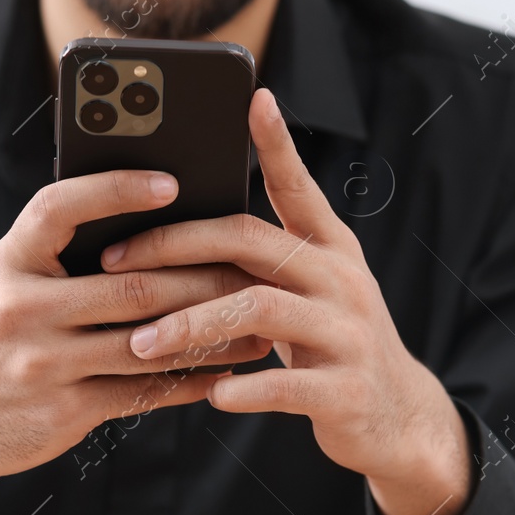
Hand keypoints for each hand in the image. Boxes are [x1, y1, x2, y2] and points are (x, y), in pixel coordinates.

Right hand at [0, 169, 268, 514]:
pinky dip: (189, 380)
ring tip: (257, 325)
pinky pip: (143, 391)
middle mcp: (19, 308)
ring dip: (210, 333)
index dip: (116, 190)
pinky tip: (224, 370)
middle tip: (252, 269)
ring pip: (147, 341)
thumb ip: (57, 254)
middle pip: (131, 284)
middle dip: (202, 278)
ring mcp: (41, 363)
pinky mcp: (64, 410)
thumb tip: (148, 218)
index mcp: (8, 262)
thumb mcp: (5, 282)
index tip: (172, 182)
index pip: (62, 208)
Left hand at [100, 89, 471, 514]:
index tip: (253, 98)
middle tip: (115, 261)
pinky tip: (210, 394)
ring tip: (140, 343)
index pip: (297, 188)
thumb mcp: (314, 290)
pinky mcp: (346, 390)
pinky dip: (242, 388)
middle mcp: (342, 280)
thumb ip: (268, 259)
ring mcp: (348, 333)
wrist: (398, 416)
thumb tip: (186, 227)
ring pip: (259, 311)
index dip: (277, 144)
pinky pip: (284, 384)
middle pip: (252, 242)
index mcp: (331, 250)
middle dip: (176, 246)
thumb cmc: (332, 344)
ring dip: (191, 324)